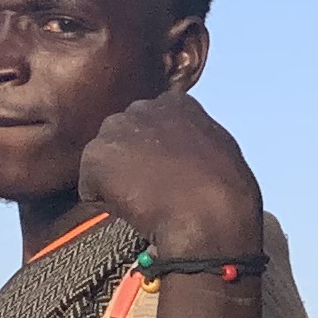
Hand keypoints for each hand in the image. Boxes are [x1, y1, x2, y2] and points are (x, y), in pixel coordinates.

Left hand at [77, 90, 263, 259]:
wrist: (210, 214)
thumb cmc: (226, 193)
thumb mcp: (219, 150)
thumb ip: (193, 140)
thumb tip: (183, 153)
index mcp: (176, 103)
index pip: (149, 124)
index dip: (153, 153)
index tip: (164, 173)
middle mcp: (143, 107)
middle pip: (122, 137)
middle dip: (129, 161)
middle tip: (149, 190)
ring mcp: (117, 129)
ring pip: (105, 160)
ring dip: (115, 181)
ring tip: (143, 202)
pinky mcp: (97, 154)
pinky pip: (90, 186)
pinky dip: (104, 202)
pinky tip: (131, 210)